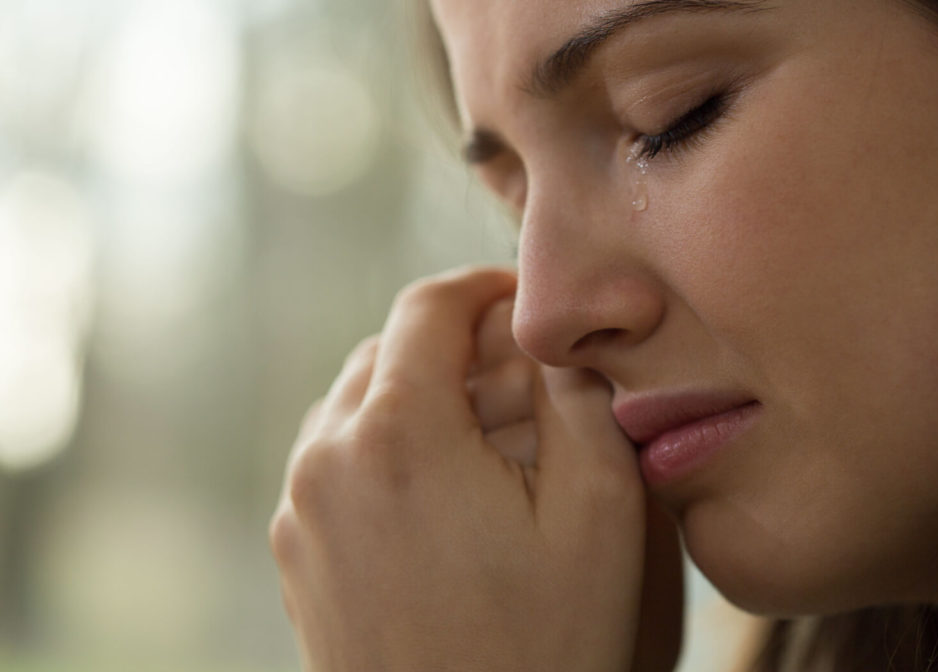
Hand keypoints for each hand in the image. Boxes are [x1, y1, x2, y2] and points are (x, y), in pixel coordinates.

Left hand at [270, 266, 670, 671]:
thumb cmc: (544, 645)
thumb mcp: (600, 511)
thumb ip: (578, 396)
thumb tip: (551, 339)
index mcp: (396, 433)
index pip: (428, 307)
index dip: (484, 288)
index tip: (525, 301)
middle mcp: (326, 459)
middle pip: (390, 352)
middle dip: (460, 348)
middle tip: (527, 382)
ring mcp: (300, 511)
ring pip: (359, 405)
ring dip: (424, 398)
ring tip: (494, 440)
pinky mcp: (296, 555)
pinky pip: (339, 462)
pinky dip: (392, 448)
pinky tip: (450, 494)